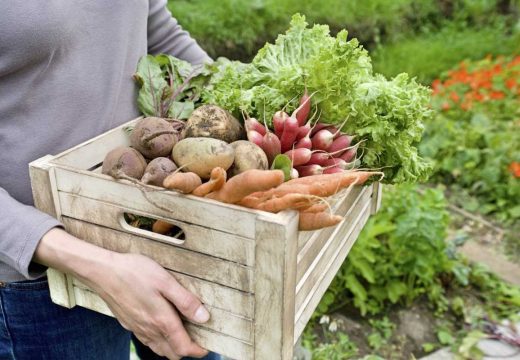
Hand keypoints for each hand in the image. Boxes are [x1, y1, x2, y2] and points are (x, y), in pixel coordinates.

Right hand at [92, 253, 209, 358]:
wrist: (103, 272)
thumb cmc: (135, 272)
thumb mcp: (166, 281)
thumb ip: (185, 301)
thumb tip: (204, 318)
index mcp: (161, 321)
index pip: (183, 348)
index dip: (198, 350)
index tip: (207, 345)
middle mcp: (149, 330)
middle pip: (172, 353)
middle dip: (186, 349)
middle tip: (197, 336)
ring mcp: (137, 328)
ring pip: (159, 349)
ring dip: (172, 346)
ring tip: (182, 331)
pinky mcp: (128, 323)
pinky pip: (147, 340)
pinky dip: (158, 340)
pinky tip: (161, 324)